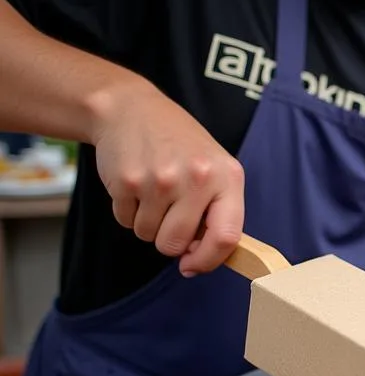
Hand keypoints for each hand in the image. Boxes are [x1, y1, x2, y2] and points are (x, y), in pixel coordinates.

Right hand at [91, 77, 244, 275]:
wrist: (131, 109)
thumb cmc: (178, 143)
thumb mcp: (214, 168)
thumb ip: (217, 211)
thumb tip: (202, 258)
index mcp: (227, 177)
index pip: (226, 237)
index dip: (209, 260)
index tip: (194, 265)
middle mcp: (197, 178)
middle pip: (176, 243)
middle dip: (169, 241)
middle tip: (169, 214)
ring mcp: (161, 179)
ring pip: (148, 236)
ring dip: (147, 223)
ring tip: (153, 191)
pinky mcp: (128, 181)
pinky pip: (125, 221)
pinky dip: (127, 211)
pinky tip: (136, 184)